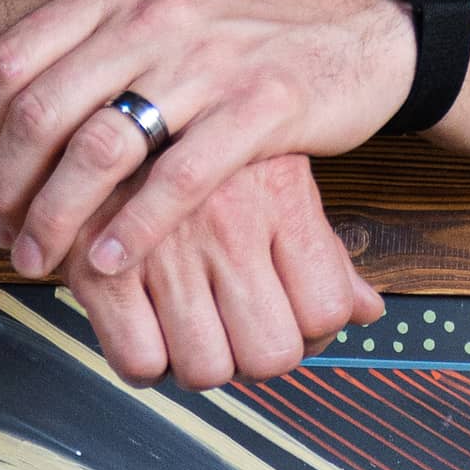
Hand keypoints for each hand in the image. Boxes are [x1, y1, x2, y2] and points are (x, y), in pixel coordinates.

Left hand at [0, 0, 410, 385]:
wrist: (365, 23)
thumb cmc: (256, 27)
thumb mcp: (166, 0)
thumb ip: (97, 35)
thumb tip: (21, 93)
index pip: (14, 61)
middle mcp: (155, 14)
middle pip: (43, 112)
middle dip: (8, 186)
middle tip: (3, 232)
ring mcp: (209, 59)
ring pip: (101, 150)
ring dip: (57, 218)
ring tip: (42, 259)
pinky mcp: (262, 107)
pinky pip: (177, 181)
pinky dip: (133, 229)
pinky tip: (107, 262)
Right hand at [55, 149, 381, 390]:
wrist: (103, 100)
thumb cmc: (198, 140)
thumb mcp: (276, 173)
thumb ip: (324, 250)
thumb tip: (368, 310)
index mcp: (280, 196)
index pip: (325, 309)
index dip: (311, 334)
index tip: (286, 323)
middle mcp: (228, 225)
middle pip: (270, 354)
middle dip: (255, 358)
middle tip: (237, 336)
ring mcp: (165, 250)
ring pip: (206, 368)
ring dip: (200, 364)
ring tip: (189, 334)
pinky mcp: (101, 269)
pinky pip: (139, 362)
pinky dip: (144, 364)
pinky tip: (145, 333)